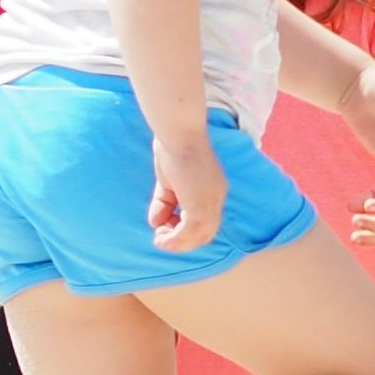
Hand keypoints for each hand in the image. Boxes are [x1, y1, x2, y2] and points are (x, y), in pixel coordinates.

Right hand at [147, 122, 225, 250]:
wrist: (177, 130)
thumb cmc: (172, 148)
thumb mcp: (167, 183)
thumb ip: (164, 204)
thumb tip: (156, 224)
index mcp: (213, 189)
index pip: (206, 220)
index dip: (187, 231)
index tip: (167, 227)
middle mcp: (217, 197)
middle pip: (206, 233)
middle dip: (182, 241)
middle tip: (161, 237)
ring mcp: (211, 201)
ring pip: (199, 237)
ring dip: (178, 243)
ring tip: (160, 239)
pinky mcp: (200, 204)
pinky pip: (189, 233)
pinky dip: (175, 241)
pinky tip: (160, 236)